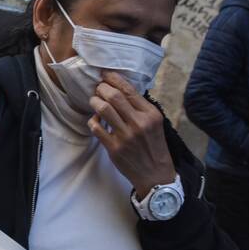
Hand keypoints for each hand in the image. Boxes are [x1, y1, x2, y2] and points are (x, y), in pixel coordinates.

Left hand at [88, 71, 176, 197]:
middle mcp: (138, 123)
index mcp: (150, 114)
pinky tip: (95, 120)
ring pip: (103, 109)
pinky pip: (96, 128)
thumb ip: (140, 107)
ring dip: (95, 101)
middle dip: (101, 88)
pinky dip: (92, 120)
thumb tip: (120, 89)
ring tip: (94, 100)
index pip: (128, 89)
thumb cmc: (154, 145)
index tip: (105, 75)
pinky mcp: (114, 148)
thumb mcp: (155, 123)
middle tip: (98, 88)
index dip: (113, 79)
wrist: (155, 174)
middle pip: (113, 96)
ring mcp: (126, 136)